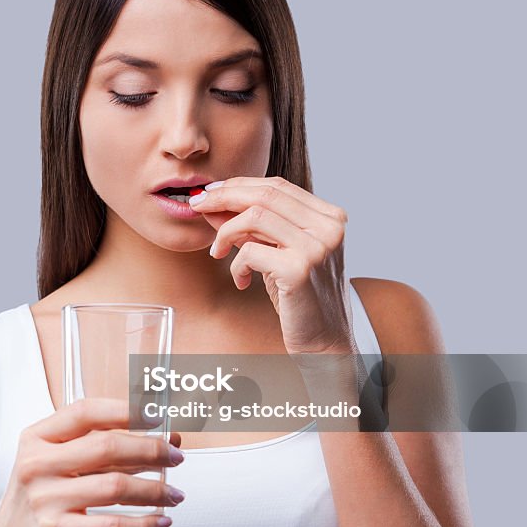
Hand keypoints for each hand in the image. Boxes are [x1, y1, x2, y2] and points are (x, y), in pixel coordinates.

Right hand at [0, 397, 184, 526]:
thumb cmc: (40, 501)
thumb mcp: (59, 464)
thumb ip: (104, 448)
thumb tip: (163, 439)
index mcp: (37, 438)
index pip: (85, 412)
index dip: (125, 410)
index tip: (156, 415)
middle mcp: (36, 464)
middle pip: (107, 446)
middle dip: (151, 450)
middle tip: (174, 457)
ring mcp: (43, 498)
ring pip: (115, 487)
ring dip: (155, 490)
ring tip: (173, 494)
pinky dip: (143, 525)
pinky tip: (158, 521)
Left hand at [191, 176, 357, 355]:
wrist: (323, 341)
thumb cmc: (298, 297)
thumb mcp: (274, 253)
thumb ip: (250, 227)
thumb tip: (211, 202)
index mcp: (330, 216)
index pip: (277, 186)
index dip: (238, 186)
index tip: (210, 193)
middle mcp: (329, 227)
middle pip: (266, 195)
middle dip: (223, 197)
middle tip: (197, 206)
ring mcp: (317, 247)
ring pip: (255, 217)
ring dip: (225, 232)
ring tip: (217, 252)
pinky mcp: (299, 270)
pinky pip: (250, 252)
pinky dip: (236, 265)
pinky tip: (241, 281)